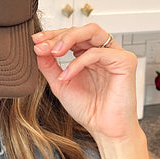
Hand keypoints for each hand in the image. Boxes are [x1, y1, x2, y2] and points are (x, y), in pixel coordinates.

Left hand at [32, 23, 140, 143]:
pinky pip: (97, 53)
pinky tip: (67, 75)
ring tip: (53, 52)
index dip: (52, 36)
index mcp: (88, 54)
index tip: (35, 41)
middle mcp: (102, 51)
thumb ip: (48, 65)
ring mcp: (114, 55)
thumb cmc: (87, 108)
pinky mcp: (125, 62)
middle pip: (80, 29)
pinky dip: (78, 62)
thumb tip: (37, 48)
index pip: (70, 35)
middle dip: (57, 35)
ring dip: (68, 39)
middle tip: (41, 46)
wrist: (103, 129)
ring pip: (91, 32)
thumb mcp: (60, 83)